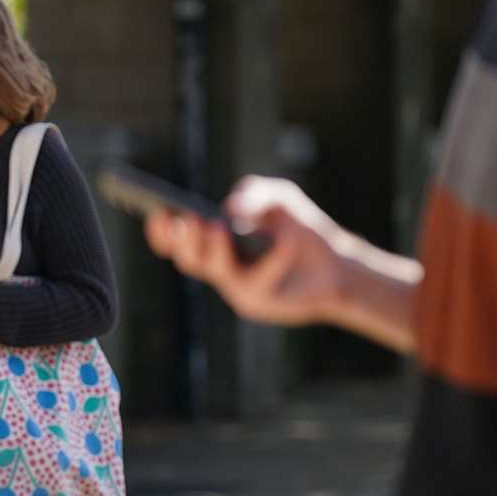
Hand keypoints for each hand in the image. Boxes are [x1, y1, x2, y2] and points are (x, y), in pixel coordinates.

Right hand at [144, 176, 346, 327]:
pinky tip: (289, 241)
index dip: (162, 232)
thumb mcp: (278, 197)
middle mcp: (220, 269)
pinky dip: (275, 259)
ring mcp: (238, 289)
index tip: (157, 213)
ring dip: (214, 249)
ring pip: (217, 272)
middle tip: (185, 219)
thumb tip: (230, 211)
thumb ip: (253, 192)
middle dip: (183, 240)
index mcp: (214, 244)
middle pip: (189, 260)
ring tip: (216, 225)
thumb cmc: (301, 227)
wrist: (339, 265)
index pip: (177, 242)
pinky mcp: (262, 302)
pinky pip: (261, 281)